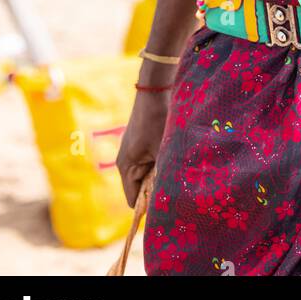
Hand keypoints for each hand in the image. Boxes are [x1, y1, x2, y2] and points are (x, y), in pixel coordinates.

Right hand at [117, 90, 170, 209]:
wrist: (155, 91)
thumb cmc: (158, 121)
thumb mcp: (163, 150)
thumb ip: (162, 175)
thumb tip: (169, 196)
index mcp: (126, 167)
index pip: (133, 200)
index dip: (148, 208)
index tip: (167, 208)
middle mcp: (125, 163)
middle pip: (139, 190)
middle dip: (155, 192)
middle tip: (175, 189)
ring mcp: (131, 154)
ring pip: (145, 177)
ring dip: (158, 177)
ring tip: (175, 172)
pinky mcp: (139, 146)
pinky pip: (147, 165)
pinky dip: (158, 166)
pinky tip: (172, 160)